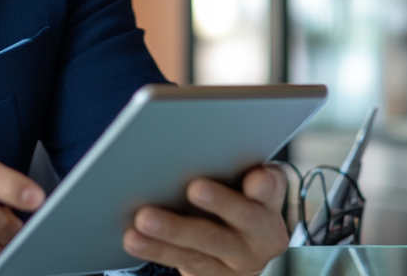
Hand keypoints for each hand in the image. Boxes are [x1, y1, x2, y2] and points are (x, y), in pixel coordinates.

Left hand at [123, 165, 288, 275]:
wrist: (245, 248)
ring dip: (171, 233)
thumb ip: (235, 164)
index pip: (272, 190)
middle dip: (218, 203)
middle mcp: (260, 236)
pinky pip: (184, 263)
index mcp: (270, 202)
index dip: (264, 186)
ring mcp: (236, 261)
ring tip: (143, 220)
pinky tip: (134, 239)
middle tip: (194, 188)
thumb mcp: (247, 180)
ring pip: (203, 247)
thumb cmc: (237, 197)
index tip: (254, 180)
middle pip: (240, 219)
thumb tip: (198, 142)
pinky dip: (156, 250)